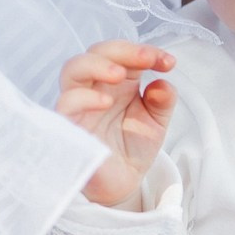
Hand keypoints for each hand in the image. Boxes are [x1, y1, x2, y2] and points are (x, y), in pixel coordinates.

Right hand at [56, 40, 176, 207]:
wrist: (122, 182)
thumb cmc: (133, 147)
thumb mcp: (157, 122)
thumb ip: (163, 101)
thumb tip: (163, 83)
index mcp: (117, 82)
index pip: (123, 54)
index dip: (145, 52)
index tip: (168, 62)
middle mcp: (95, 87)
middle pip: (95, 53)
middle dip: (121, 51)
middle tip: (146, 59)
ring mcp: (80, 105)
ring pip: (72, 70)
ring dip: (97, 65)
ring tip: (120, 74)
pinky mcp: (69, 126)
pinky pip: (65, 105)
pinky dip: (83, 98)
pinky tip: (104, 102)